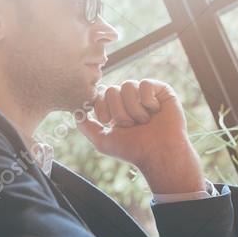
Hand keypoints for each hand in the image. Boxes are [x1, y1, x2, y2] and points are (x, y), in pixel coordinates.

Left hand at [78, 79, 205, 193]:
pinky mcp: (161, 90)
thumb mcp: (103, 141)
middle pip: (111, 90)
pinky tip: (155, 111)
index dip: (101, 107)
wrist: (159, 153)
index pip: (100, 94)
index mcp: (116, 108)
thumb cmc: (133, 150)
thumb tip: (76, 111)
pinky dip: (147, 101)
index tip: (108, 122)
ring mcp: (145, 93)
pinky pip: (145, 84)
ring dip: (133, 109)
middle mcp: (130, 99)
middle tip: (131, 126)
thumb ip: (86, 126)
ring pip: (127, 86)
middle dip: (118, 112)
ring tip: (144, 121)